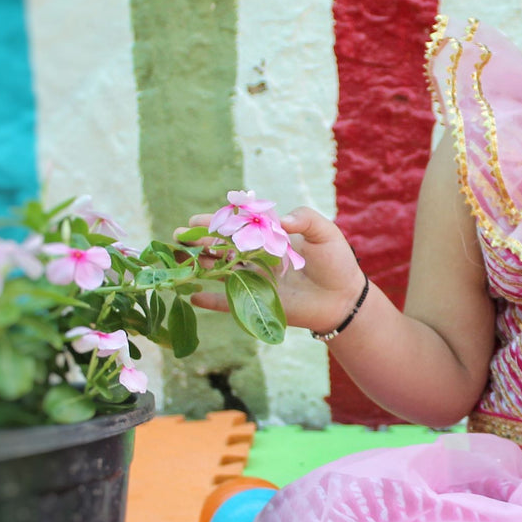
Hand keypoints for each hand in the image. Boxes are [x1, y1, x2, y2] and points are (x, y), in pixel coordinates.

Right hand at [181, 207, 366, 333]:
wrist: (343, 297)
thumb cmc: (336, 261)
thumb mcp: (325, 232)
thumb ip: (304, 218)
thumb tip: (282, 220)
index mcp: (268, 237)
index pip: (237, 226)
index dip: (216, 222)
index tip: (196, 220)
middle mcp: (256, 257)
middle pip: (222, 247)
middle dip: (199, 242)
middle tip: (178, 237)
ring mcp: (254, 280)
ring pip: (221, 271)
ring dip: (200, 265)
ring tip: (181, 260)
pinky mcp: (257, 303)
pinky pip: (229, 302)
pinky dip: (211, 300)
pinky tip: (193, 296)